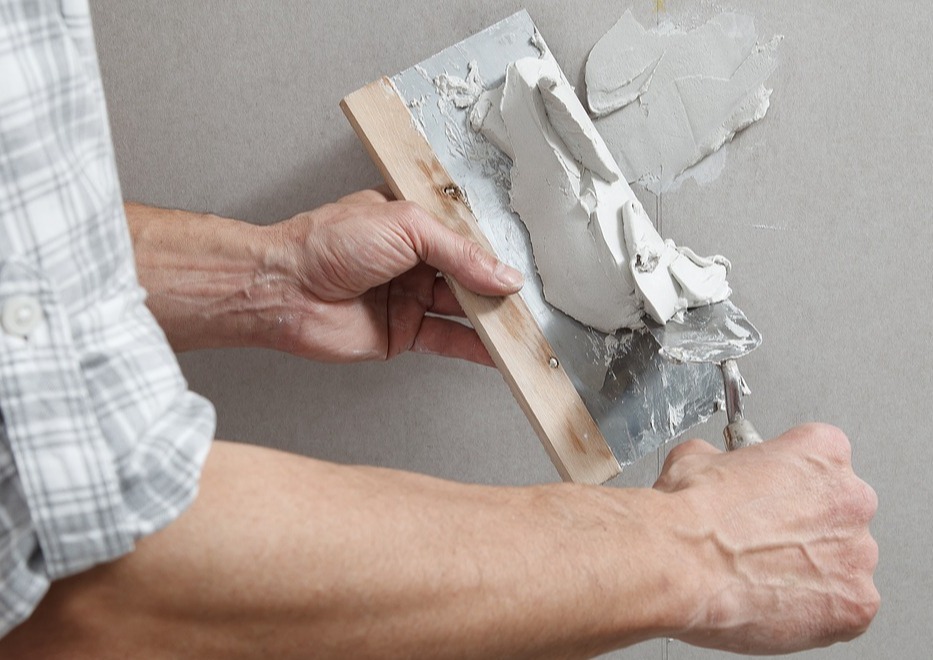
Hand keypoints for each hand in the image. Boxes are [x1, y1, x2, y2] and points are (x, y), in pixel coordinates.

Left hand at [266, 189, 522, 364]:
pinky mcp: (403, 332)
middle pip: (470, 274)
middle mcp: (414, 259)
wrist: (285, 289)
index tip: (525, 259)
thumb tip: (501, 274)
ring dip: (492, 318)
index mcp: (413, 222)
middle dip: (498, 286)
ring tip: (524, 325)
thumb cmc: (326, 243)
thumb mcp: (406, 226)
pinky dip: (475, 348)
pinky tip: (498, 351)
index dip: (494, 247)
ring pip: (463, 309)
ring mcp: (409, 296)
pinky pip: (448, 340)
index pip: (466, 234)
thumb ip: (459, 251)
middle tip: (530, 297)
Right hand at [655, 424, 878, 653]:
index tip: (771, 496)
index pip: (823, 460)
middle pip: (841, 512)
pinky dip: (816, 610)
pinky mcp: (856, 604)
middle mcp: (852, 498)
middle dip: (807, 527)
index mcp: (823, 452)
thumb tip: (720, 468)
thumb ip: (727, 460)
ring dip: (813, 568)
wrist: (681, 564)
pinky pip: (846, 608)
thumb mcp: (697, 457)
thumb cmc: (690, 514)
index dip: (790, 482)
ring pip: (843, 563)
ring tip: (763, 574)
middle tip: (764, 539)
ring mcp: (858, 554)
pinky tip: (775, 601)